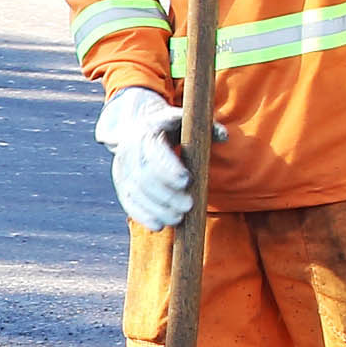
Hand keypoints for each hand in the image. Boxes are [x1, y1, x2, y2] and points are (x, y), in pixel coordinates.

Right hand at [93, 86, 225, 230]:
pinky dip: (142, 216)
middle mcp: (129, 149)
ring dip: (157, 209)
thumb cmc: (171, 126)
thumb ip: (207, 127)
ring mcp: (122, 168)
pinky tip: (159, 226)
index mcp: (147, 131)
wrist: (138, 126)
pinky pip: (128, 202)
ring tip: (178, 219)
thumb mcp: (186, 120)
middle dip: (167, 195)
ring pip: (135, 193)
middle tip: (189, 205)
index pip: (153, 153)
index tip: (187, 180)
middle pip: (144, 177)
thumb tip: (224, 136)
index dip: (168, 169)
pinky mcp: (121, 183)